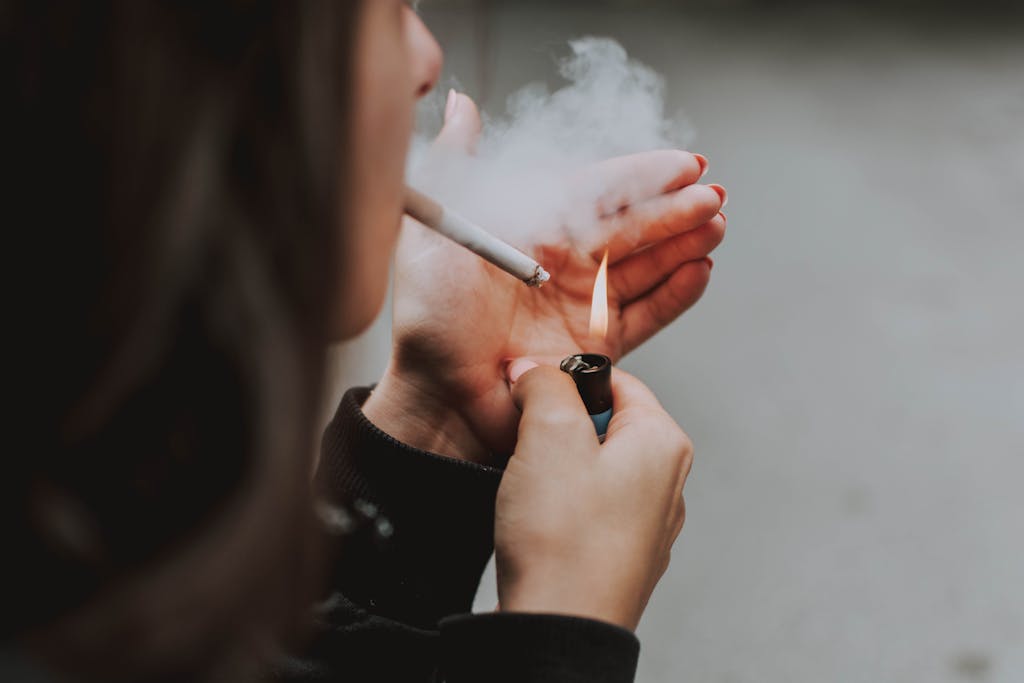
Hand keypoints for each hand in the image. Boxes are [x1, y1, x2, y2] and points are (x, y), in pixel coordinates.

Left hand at [363, 92, 724, 460]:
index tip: (683, 164)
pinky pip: (647, 314)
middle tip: (711, 195)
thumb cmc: (430, 314)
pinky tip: (700, 269)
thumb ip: (457, 165)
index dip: (641, 176)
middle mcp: (563, 263)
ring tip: (715, 225)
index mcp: (532, 228)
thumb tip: (463, 105)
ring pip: (645, 266)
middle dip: (674, 208)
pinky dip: (676, 294)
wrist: (439, 393)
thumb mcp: (437, 229)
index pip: (597, 191)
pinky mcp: (598, 347)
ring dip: (683, 244)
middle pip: (630, 227)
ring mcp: (583, 304)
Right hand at [494, 361, 691, 630]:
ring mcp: (648, 523)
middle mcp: (668, 482)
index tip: (531, 395)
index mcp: (663, 443)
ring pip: (592, 466)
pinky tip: (540, 523)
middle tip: (528, 446)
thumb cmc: (564, 539)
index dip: (565, 380)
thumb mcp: (549, 434)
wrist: (561, 628)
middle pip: (604, 423)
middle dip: (558, 427)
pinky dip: (560, 506)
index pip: (616, 380)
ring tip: (532, 490)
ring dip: (555, 467)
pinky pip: (588, 508)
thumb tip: (536, 369)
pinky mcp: (623, 555)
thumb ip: (545, 384)